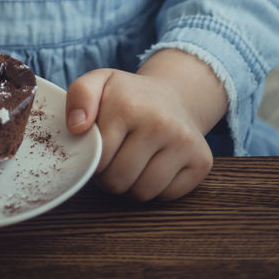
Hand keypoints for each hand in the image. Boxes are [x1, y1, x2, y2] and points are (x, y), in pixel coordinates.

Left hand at [65, 67, 213, 202]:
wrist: (174, 94)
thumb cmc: (129, 95)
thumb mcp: (100, 82)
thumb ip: (79, 96)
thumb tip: (76, 127)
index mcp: (129, 105)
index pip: (98, 159)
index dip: (94, 160)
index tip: (101, 148)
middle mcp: (160, 123)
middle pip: (118, 181)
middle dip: (111, 176)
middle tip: (116, 158)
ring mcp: (185, 143)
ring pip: (143, 193)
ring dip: (132, 185)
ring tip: (134, 161)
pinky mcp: (202, 162)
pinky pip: (167, 196)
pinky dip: (157, 188)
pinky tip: (156, 164)